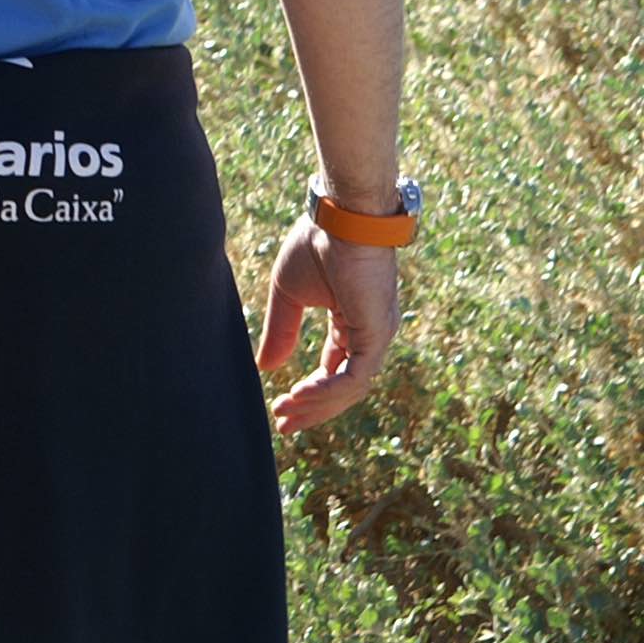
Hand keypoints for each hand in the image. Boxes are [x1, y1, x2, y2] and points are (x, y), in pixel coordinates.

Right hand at [254, 215, 400, 432]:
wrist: (338, 219)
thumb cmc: (315, 245)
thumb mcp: (288, 295)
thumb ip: (281, 331)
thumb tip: (265, 368)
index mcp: (351, 321)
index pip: (334, 369)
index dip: (309, 392)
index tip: (281, 408)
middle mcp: (370, 334)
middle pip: (343, 386)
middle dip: (313, 407)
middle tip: (283, 424)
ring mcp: (377, 335)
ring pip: (351, 387)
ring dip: (317, 403)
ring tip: (286, 410)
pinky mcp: (377, 333)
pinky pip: (355, 376)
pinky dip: (329, 390)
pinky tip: (301, 394)